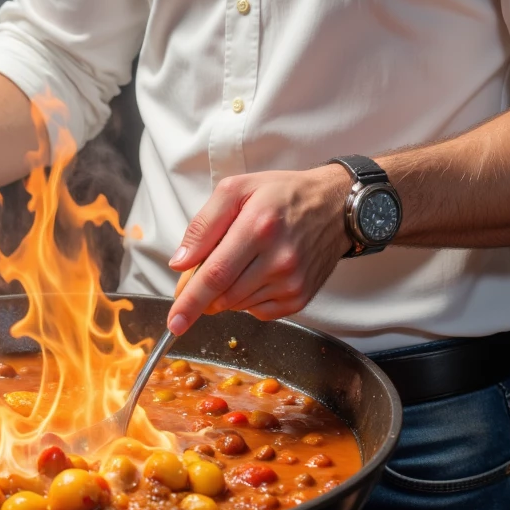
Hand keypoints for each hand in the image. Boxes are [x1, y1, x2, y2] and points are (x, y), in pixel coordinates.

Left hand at [166, 165, 350, 335]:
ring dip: (225, 292)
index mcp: (259, 227)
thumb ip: (203, 225)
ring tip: (240, 260)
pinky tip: (257, 273)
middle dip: (202, 293)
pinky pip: (258, 312)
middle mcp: (279, 259)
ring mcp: (292, 283)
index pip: (215, 274)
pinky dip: (247, 299)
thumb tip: (181, 262)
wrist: (336, 207)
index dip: (190, 301)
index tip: (174, 321)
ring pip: (237, 305)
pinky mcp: (300, 298)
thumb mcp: (237, 189)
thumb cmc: (283, 194)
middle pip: (223, 295)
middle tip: (204, 270)